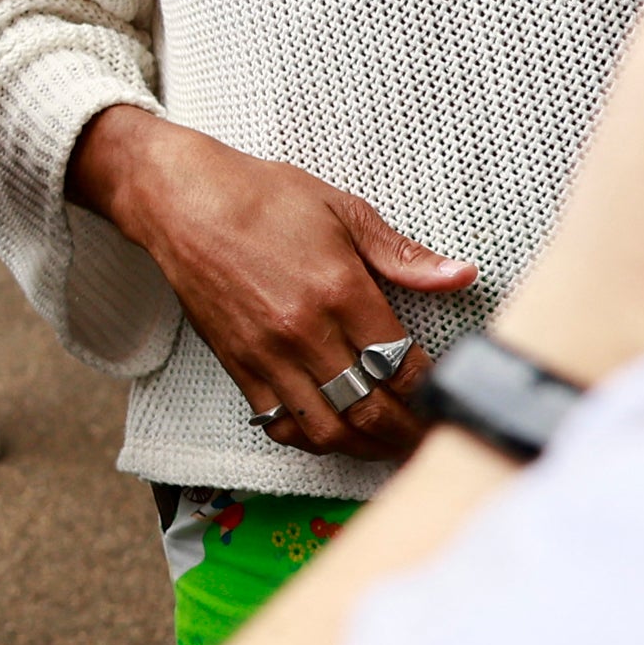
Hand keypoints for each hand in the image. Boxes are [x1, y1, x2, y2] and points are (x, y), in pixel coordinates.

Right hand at [68, 105, 474, 458]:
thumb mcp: (343, 210)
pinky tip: (332, 431)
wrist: (183, 202)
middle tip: (426, 440)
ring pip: (326, 430)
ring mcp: (267, 354)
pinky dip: (310, 438)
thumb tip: (460, 275)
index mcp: (341, 291)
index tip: (445, 399)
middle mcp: (304, 332)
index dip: (431, 392)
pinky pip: (279, 423)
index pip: (402, 365)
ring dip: (362, 446)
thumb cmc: (262, 198)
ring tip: (386, 445)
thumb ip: (402, 254)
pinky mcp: (238, 365)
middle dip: (405, 434)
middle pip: (369, 410)